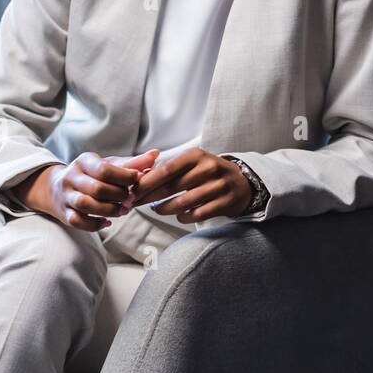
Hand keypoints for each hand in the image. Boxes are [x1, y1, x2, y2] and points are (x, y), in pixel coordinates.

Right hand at [16, 149, 159, 231]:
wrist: (56, 186)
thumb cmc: (91, 174)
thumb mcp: (109, 164)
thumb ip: (132, 163)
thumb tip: (155, 154)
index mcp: (84, 161)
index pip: (105, 169)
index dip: (125, 177)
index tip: (139, 180)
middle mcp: (72, 177)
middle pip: (97, 188)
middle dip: (118, 196)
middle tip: (132, 199)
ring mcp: (66, 195)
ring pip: (85, 204)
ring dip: (108, 210)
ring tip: (123, 211)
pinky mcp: (64, 213)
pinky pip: (77, 221)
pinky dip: (94, 224)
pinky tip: (107, 222)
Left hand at [129, 147, 252, 223]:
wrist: (241, 183)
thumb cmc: (208, 173)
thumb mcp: (192, 162)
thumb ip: (168, 168)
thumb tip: (139, 179)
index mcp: (196, 155)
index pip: (165, 170)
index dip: (146, 183)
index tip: (131, 192)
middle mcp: (208, 168)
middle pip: (170, 187)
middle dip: (149, 197)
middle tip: (135, 204)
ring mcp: (218, 186)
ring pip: (182, 203)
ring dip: (164, 209)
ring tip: (157, 209)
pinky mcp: (224, 203)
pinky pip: (196, 215)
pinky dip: (183, 217)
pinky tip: (180, 215)